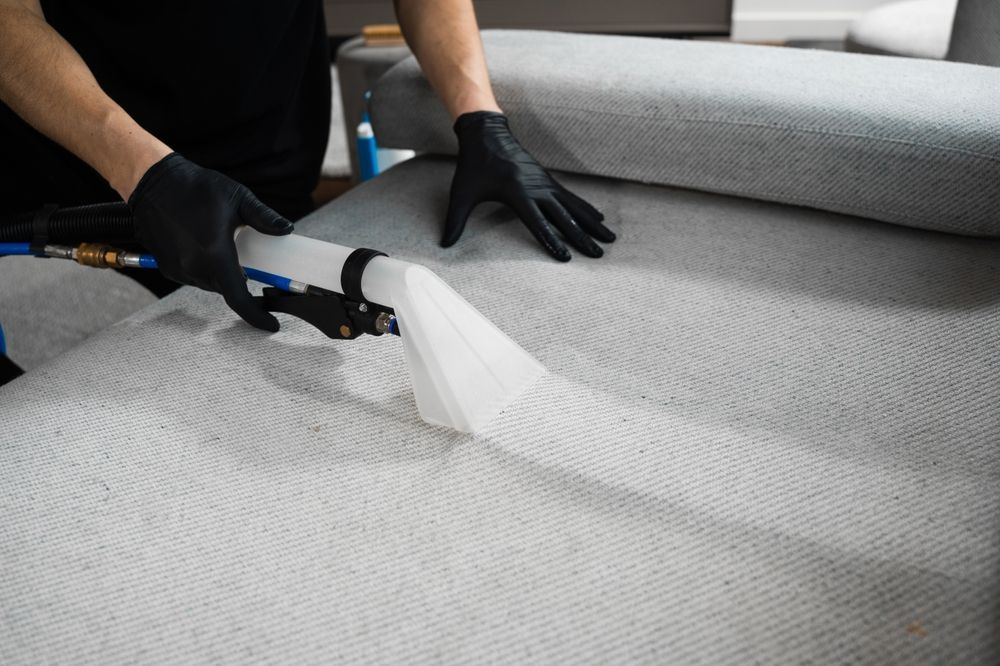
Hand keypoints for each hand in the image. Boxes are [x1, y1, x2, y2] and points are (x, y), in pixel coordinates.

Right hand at [128, 153, 292, 331]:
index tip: (271, 324)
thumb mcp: (237, 198)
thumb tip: (286, 230)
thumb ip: (264, 218)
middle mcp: (193, 266)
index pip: (239, 298)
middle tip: (253, 265)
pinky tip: (205, 247)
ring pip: (210, 284)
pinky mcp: (165, 266)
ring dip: (222, 274)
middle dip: (241, 281)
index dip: (257, 315)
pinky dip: (204, 269)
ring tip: (224, 248)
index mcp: (215, 254)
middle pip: (226, 289)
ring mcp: (177, 268)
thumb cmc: (194, 187)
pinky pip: (193, 277)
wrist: (152, 181)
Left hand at [443, 111, 614, 260]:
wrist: (486, 132)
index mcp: (516, 192)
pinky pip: (571, 198)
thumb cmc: (472, 165)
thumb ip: (454, 221)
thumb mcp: (461, 193)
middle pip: (563, 217)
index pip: (537, 222)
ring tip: (609, 239)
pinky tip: (598, 219)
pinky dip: (586, 209)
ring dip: (592, 224)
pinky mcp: (548, 180)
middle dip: (581, 237)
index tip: (566, 257)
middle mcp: (536, 187)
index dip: (552, 240)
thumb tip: (444, 245)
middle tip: (597, 255)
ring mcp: (545, 182)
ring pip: (573, 207)